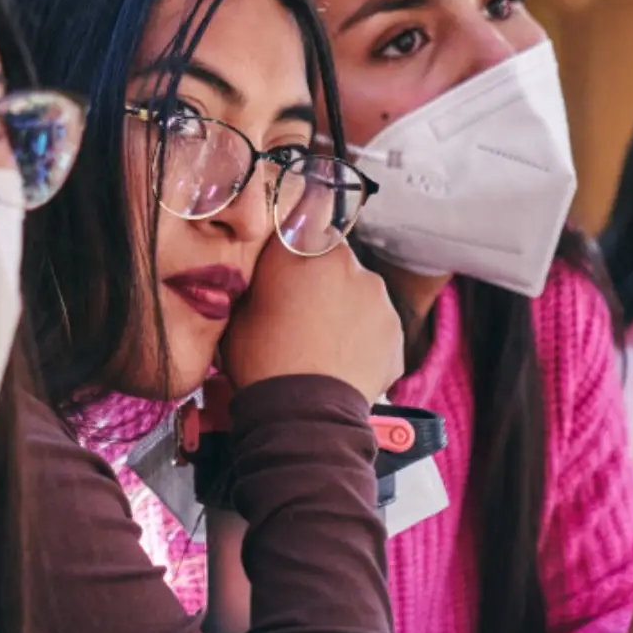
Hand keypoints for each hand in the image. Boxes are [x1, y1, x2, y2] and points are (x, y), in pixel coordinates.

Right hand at [221, 241, 402, 404]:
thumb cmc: (262, 360)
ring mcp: (376, 297)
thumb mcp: (237, 311)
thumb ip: (253, 279)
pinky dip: (361, 338)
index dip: (295, 240)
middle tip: (298, 311)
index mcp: (303, 248)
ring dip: (343, 308)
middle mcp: (347, 263)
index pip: (303, 219)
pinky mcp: (394, 330)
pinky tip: (339, 359)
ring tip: (321, 342)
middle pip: (333, 260)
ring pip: (358, 292)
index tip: (288, 258)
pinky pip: (375, 326)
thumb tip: (253, 270)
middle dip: (319, 278)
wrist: (303, 413)